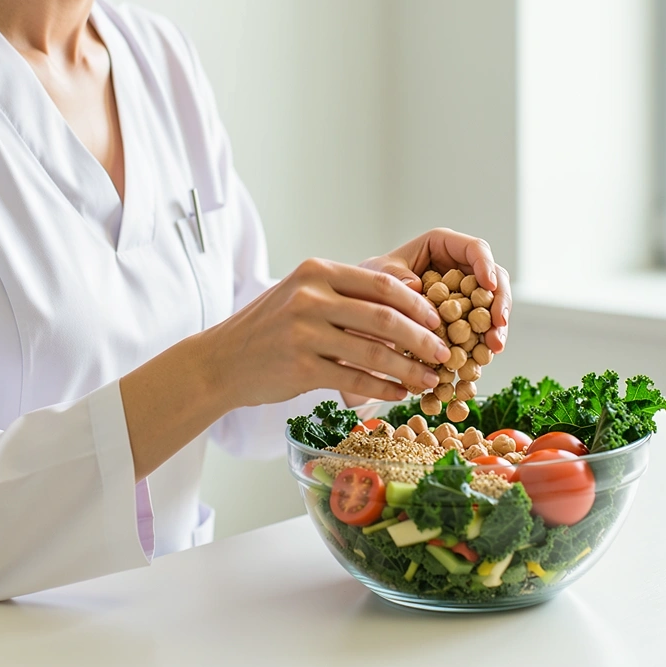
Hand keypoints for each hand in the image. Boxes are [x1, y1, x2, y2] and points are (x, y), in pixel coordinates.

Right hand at [200, 258, 450, 409]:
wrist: (221, 360)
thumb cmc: (271, 326)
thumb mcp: (305, 293)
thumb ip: (349, 292)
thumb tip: (410, 292)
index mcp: (317, 271)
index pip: (381, 284)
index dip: (417, 304)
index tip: (439, 320)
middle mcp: (310, 297)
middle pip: (384, 318)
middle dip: (422, 338)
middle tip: (444, 353)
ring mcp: (304, 333)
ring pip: (373, 352)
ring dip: (408, 369)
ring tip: (429, 380)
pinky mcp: (300, 368)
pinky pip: (354, 380)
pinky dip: (382, 389)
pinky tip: (397, 395)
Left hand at [344, 227, 511, 407]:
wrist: (362, 313)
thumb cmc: (369, 284)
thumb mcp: (377, 275)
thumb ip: (395, 277)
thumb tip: (416, 286)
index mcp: (442, 245)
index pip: (475, 249)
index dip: (486, 266)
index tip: (489, 286)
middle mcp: (459, 268)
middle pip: (493, 280)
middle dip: (499, 303)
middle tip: (498, 325)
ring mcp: (464, 296)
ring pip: (490, 308)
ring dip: (495, 329)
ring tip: (492, 349)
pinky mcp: (462, 322)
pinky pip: (478, 331)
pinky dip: (480, 346)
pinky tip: (479, 362)